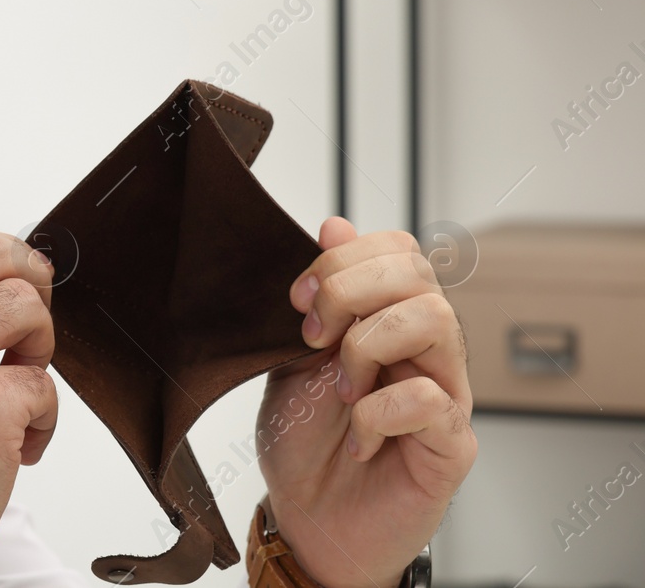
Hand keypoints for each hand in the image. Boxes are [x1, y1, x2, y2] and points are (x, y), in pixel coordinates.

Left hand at [257, 217, 474, 587]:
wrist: (305, 520)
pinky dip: (378, 410)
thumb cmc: (303, 443)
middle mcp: (422, 349)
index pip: (397, 250)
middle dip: (350, 290)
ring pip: (436, 320)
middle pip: (418, 273)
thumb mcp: (291, 356)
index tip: (297, 297)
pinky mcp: (451, 443)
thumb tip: (335, 223)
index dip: (344, 258)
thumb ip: (315, 297)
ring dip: (369, 344)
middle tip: (314, 334)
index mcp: (385, 319)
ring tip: (341, 385)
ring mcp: (444, 393)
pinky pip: (431, 398)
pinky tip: (357, 433)